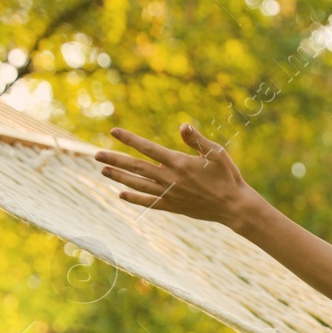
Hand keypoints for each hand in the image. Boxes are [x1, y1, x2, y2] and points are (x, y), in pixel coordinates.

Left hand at [94, 124, 259, 225]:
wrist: (235, 206)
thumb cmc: (228, 176)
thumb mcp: (216, 152)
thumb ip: (197, 139)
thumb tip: (182, 126)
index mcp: (178, 162)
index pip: (147, 148)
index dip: (129, 139)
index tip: (114, 131)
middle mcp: (170, 179)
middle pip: (135, 167)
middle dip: (114, 159)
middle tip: (95, 154)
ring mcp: (170, 194)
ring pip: (137, 185)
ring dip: (118, 177)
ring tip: (103, 170)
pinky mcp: (173, 206)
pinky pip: (148, 202)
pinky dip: (134, 198)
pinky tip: (121, 195)